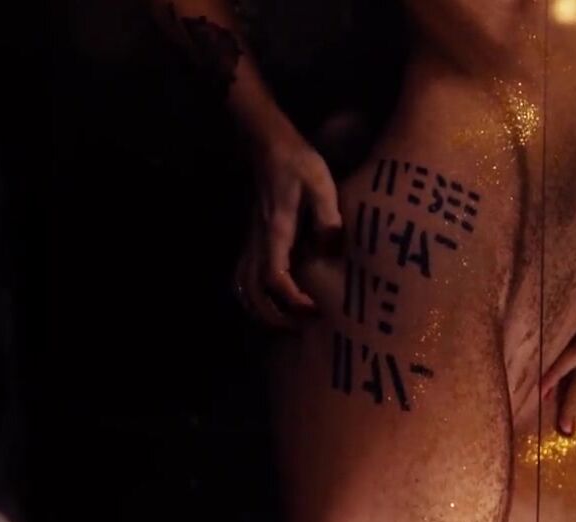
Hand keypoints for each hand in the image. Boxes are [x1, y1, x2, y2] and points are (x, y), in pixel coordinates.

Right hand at [234, 125, 342, 327]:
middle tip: (302, 325)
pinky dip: (254, 295)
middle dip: (274, 315)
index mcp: (275, 232)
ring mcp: (251, 240)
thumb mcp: (321, 185)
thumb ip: (327, 219)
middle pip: (252, 292)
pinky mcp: (253, 237)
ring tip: (287, 320)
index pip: (274, 278)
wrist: (268, 143)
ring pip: (242, 286)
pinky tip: (272, 300)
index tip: (313, 309)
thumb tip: (334, 252)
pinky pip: (243, 276)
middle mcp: (258, 241)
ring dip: (261, 309)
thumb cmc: (297, 162)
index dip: (291, 300)